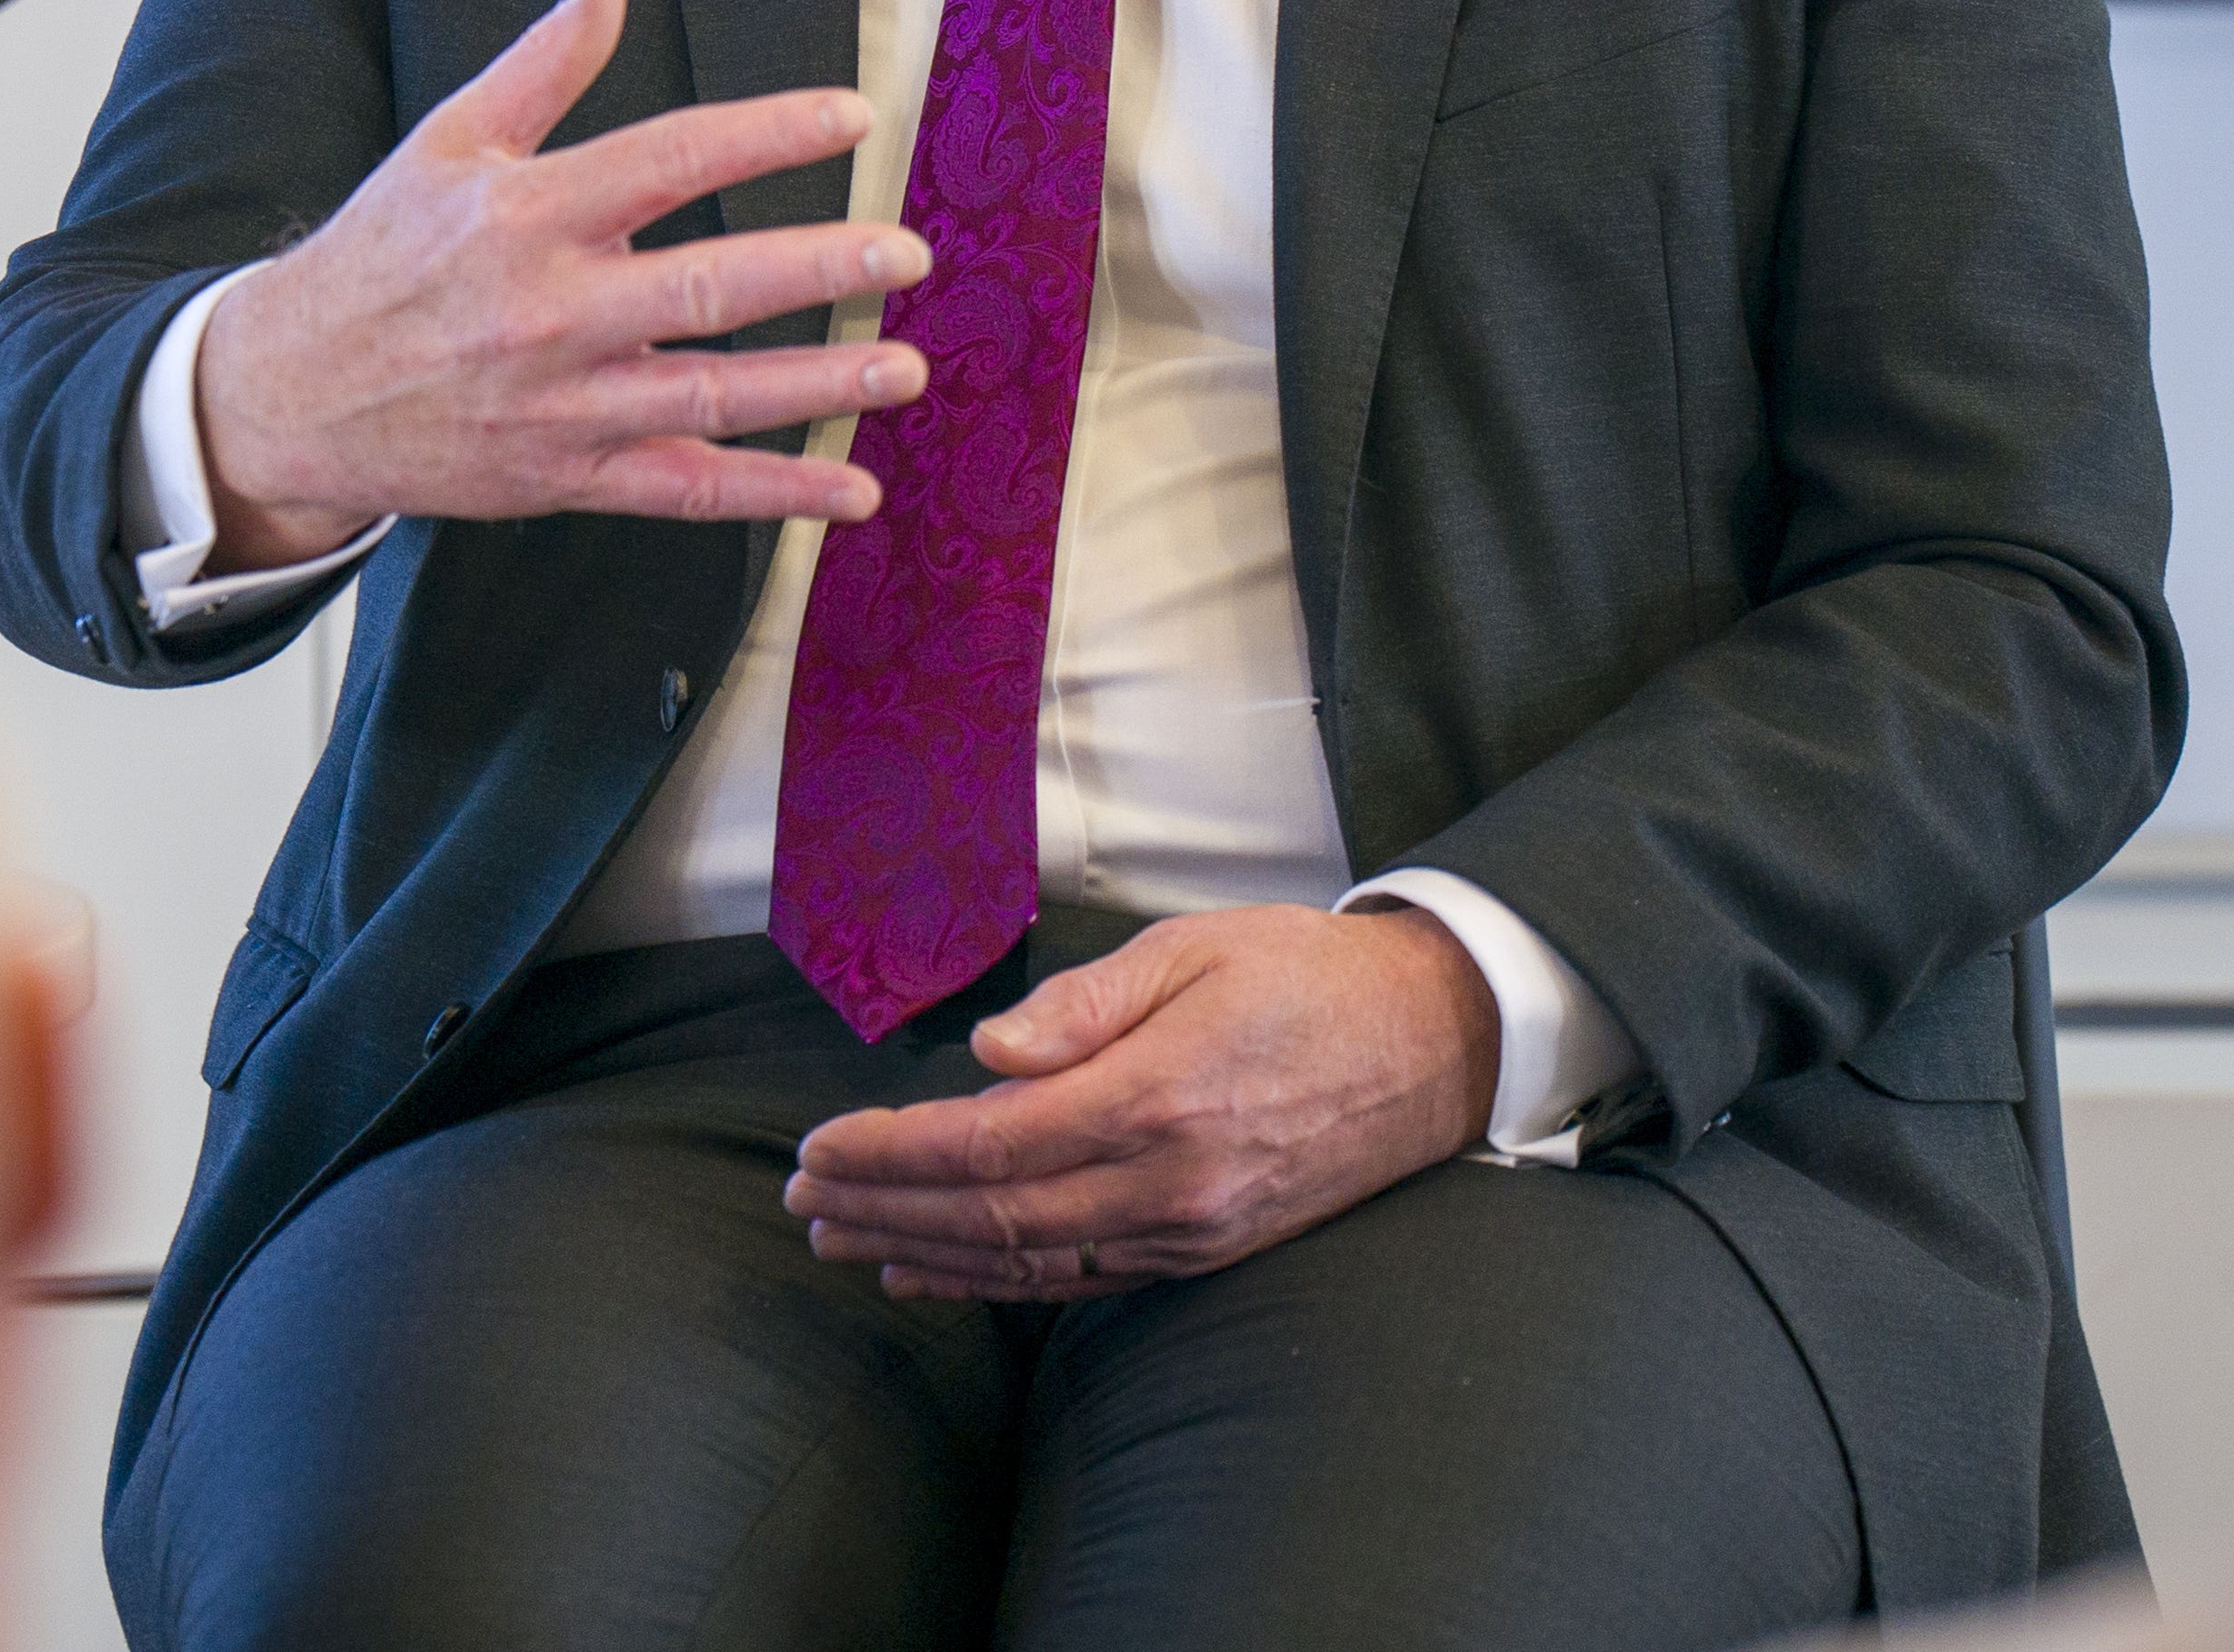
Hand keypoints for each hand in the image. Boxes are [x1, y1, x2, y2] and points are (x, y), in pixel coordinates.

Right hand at [189, 0, 930, 572]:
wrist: (287, 395)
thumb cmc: (379, 256)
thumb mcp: (447, 141)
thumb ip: (543, 63)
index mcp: (527, 213)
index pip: (670, 158)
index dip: (769, 133)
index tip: (853, 115)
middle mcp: (550, 310)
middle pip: (707, 286)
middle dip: (817, 267)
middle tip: (907, 252)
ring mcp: (563, 402)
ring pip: (711, 394)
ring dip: (817, 384)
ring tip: (903, 366)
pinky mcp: (568, 475)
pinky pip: (687, 488)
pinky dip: (772, 494)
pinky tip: (852, 490)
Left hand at [781, 903, 1501, 1300]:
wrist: (1433, 1046)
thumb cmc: (1307, 978)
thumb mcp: (1195, 949)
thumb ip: (1085, 1003)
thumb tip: (987, 1053)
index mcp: (1158, 1096)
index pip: (989, 1145)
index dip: (890, 1155)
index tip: (817, 1150)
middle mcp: (1168, 1182)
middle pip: (991, 1217)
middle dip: (882, 1210)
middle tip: (800, 1200)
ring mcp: (1187, 1230)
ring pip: (1026, 1262)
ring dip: (920, 1254)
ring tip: (839, 1238)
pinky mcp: (1203, 1251)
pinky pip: (1078, 1281)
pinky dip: (993, 1284)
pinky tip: (931, 1275)